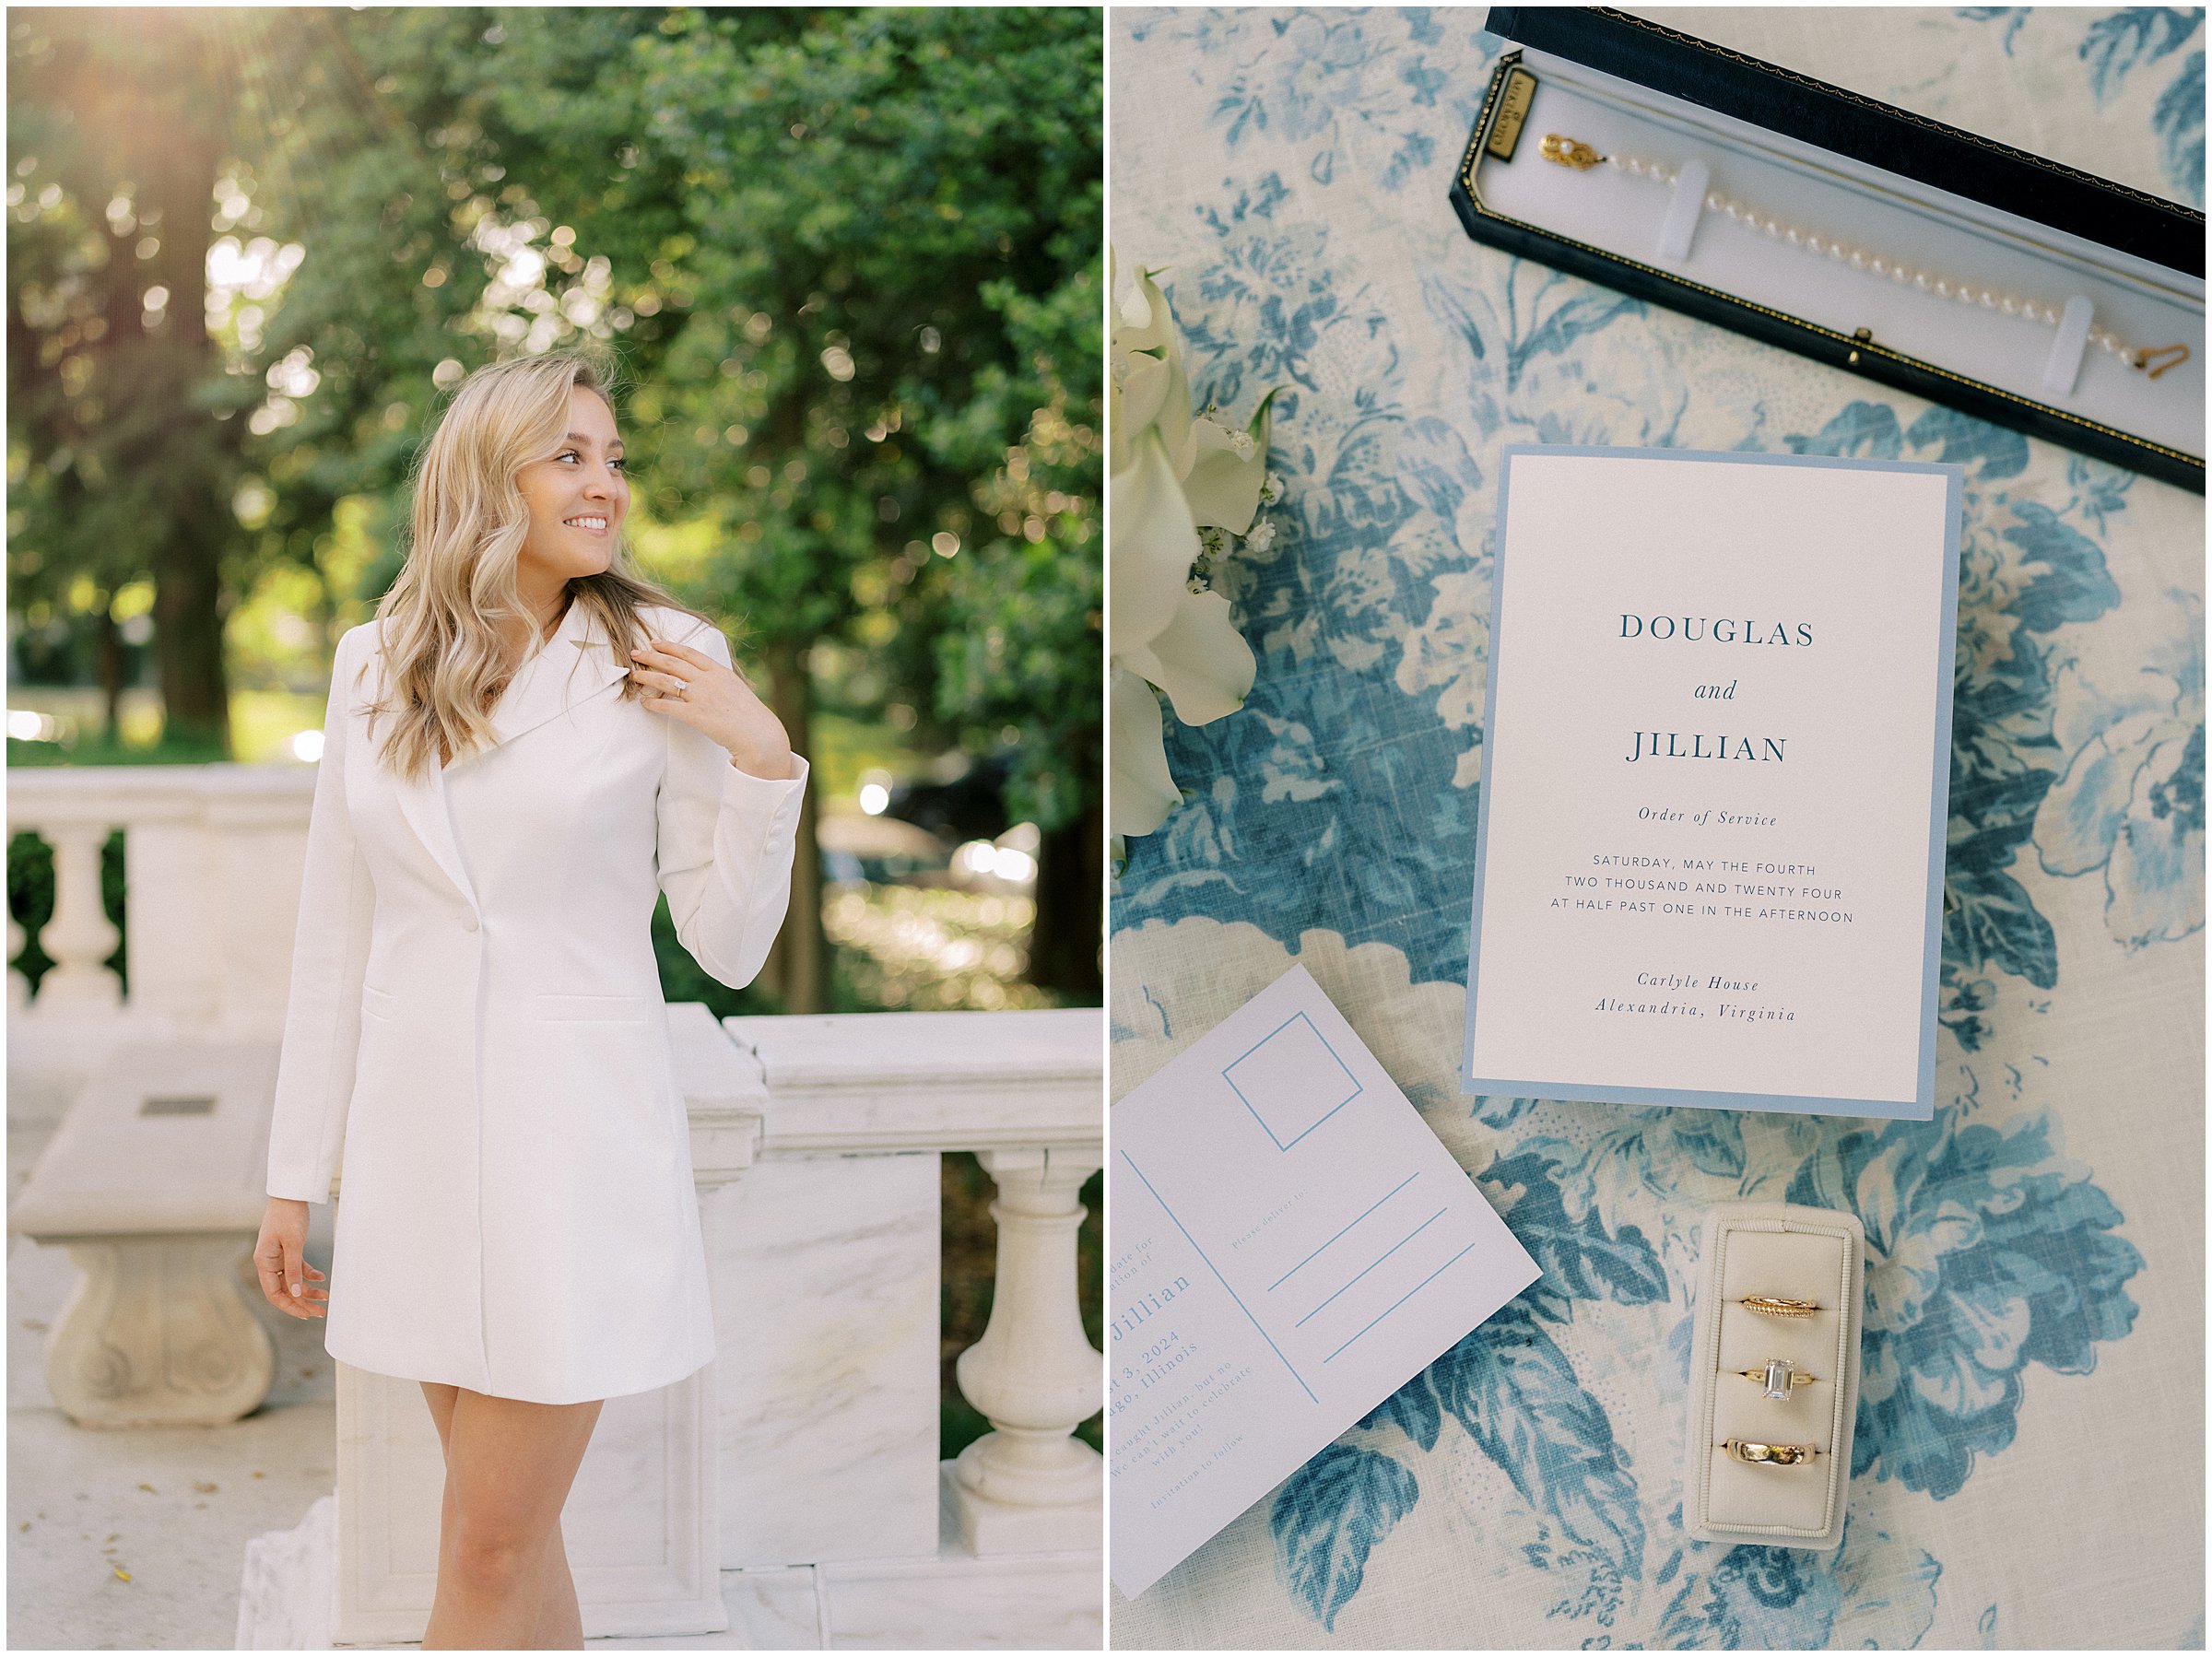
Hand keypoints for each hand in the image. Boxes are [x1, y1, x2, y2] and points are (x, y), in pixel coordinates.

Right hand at [255, 1198, 327, 1320]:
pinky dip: (309, 1274)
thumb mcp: (293, 1244)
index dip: (289, 1306)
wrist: (290, 1194)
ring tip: (325, 1297)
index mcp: (263, 1262)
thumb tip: (296, 1294)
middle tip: (320, 1312)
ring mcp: (278, 1257)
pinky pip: (297, 1268)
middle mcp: (268, 1262)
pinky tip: (322, 1278)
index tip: (306, 1314)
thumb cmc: (288, 1216)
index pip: (274, 1293)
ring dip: (308, 1290)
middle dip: (302, 1302)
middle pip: (284, 1290)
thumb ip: (293, 1269)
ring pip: (292, 1280)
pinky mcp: (288, 1250)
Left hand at [630, 637, 795, 779]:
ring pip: (666, 682)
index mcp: (718, 671)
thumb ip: (720, 681)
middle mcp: (707, 680)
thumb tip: (708, 678)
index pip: (688, 653)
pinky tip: (644, 703)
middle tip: (635, 653)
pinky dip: (653, 704)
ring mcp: (701, 697)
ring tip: (634, 675)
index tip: (655, 642)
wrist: (758, 734)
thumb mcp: (737, 689)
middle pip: (672, 663)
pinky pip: (668, 707)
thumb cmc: (750, 715)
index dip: (669, 646)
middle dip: (651, 656)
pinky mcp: (695, 715)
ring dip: (647, 677)